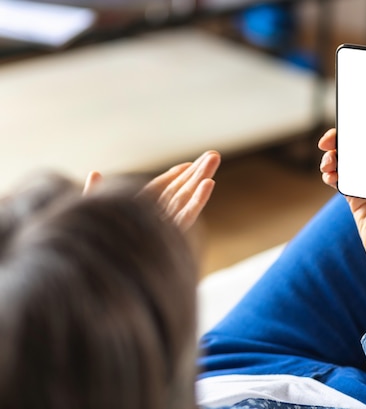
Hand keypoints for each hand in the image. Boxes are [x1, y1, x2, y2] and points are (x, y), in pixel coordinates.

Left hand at [84, 151, 220, 231]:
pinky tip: (208, 184)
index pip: (161, 190)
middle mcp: (155, 219)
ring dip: (202, 178)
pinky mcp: (171, 236)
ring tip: (215, 159)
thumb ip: (95, 192)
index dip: (175, 175)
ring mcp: (165, 228)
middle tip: (214, 155)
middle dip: (197, 172)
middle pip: (179, 191)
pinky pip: (188, 216)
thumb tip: (95, 173)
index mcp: (138, 212)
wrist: (103, 271)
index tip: (189, 164)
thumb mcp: (91, 213)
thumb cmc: (92, 241)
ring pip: (187, 198)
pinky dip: (198, 200)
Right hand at [319, 122, 365, 313]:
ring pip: (348, 163)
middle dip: (342, 142)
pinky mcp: (357, 201)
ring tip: (327, 163)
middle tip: (328, 141)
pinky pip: (341, 182)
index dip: (365, 127)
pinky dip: (332, 175)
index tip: (350, 123)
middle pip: (360, 149)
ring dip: (334, 158)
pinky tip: (329, 175)